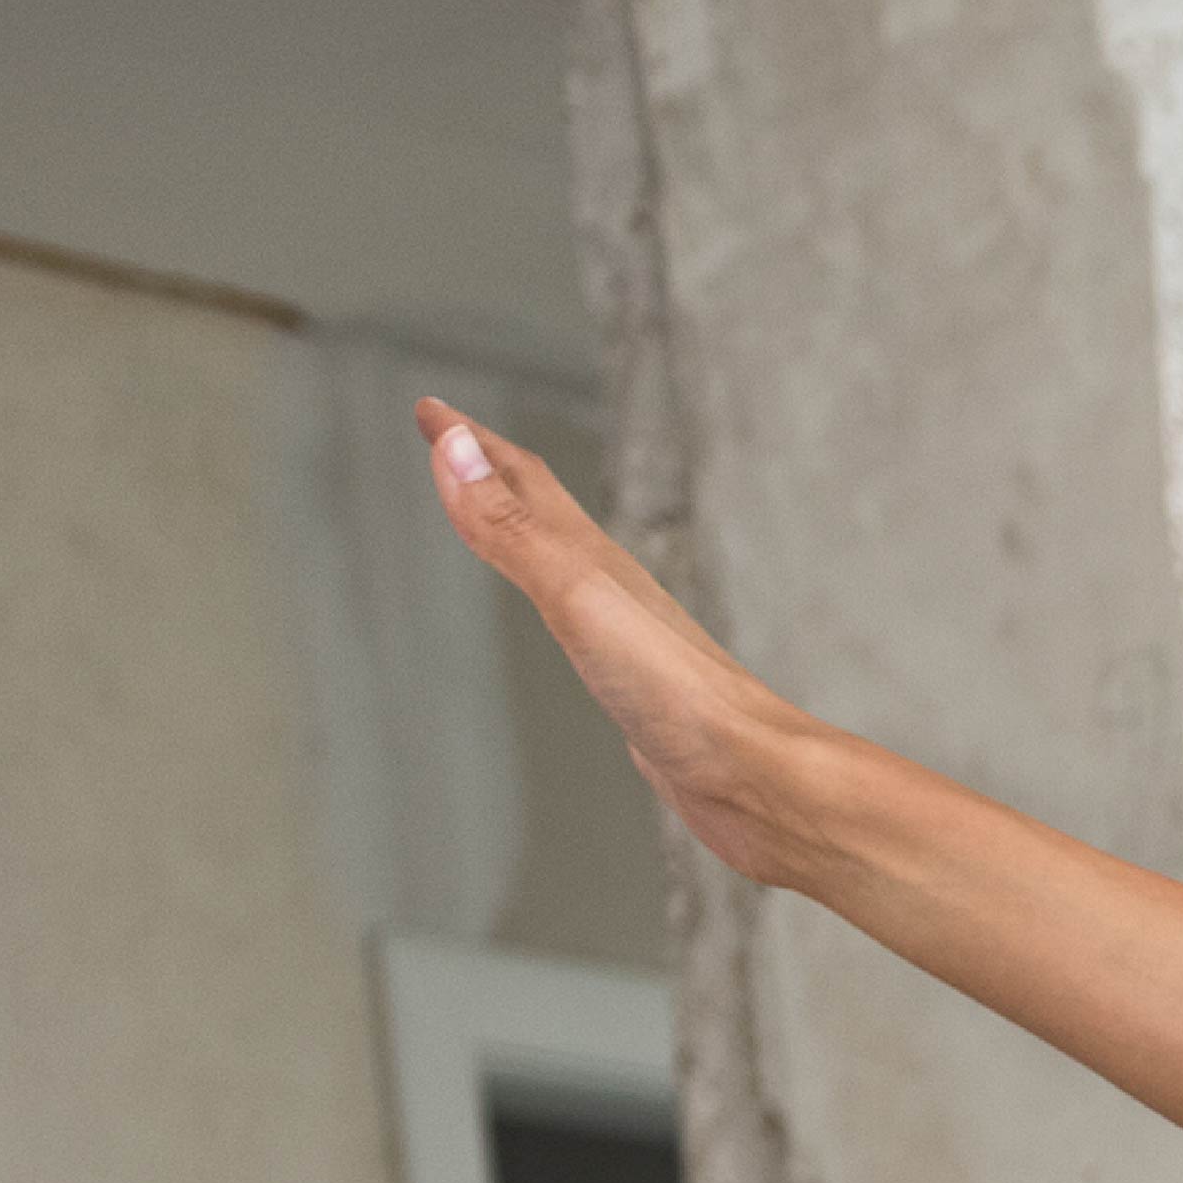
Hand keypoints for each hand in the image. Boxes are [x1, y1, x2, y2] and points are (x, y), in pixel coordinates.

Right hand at [417, 397, 836, 884]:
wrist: (752, 773)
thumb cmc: (676, 691)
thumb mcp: (575, 595)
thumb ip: (513, 527)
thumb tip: (455, 449)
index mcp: (591, 557)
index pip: (519, 478)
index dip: (469, 440)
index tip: (430, 409)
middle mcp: (609, 584)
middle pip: (540, 508)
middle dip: (490, 468)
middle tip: (449, 439)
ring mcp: (622, 631)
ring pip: (560, 559)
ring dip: (521, 526)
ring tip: (492, 513)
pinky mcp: (633, 681)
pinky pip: (577, 616)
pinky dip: (552, 594)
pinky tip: (564, 612)